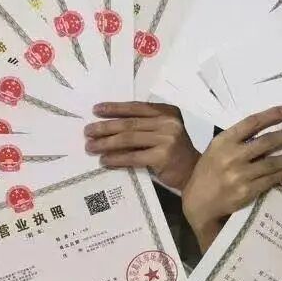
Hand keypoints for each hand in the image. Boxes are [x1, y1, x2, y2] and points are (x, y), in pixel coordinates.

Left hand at [84, 101, 200, 191]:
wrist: (194, 173)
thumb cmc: (174, 152)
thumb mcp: (163, 132)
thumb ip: (145, 126)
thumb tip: (110, 125)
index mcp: (168, 112)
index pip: (136, 107)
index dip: (115, 108)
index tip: (96, 110)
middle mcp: (169, 122)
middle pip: (130, 123)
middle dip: (105, 127)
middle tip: (87, 131)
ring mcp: (167, 139)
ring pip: (129, 139)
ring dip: (106, 142)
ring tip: (91, 146)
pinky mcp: (163, 156)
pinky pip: (133, 156)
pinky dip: (117, 158)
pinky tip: (105, 160)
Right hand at [182, 106, 281, 251]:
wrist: (199, 200)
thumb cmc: (209, 171)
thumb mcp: (217, 149)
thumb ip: (237, 140)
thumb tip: (268, 130)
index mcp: (223, 141)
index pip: (251, 123)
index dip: (271, 115)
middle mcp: (231, 156)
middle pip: (266, 142)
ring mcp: (240, 175)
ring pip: (272, 162)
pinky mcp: (247, 191)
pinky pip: (271, 180)